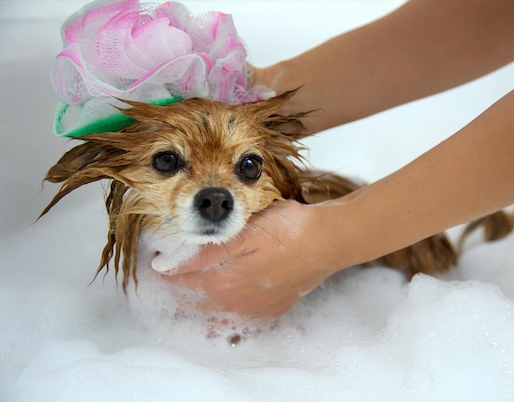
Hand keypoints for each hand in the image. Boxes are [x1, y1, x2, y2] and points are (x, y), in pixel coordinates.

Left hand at [154, 200, 345, 317]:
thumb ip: (203, 252)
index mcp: (224, 283)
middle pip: (198, 295)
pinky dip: (232, 298)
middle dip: (183, 281)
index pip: (182, 278)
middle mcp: (237, 302)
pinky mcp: (274, 306)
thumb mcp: (244, 233)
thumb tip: (165, 265)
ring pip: (219, 305)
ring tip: (200, 275)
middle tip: (175, 263)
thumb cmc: (289, 230)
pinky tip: (234, 286)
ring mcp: (257, 307)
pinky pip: (243, 308)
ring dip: (205, 292)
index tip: (158, 254)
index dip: (168, 266)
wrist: (330, 242)